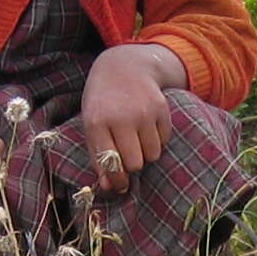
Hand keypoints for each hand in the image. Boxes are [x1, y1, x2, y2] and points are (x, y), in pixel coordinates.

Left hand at [81, 44, 181, 195]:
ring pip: (152, 155)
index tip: (120, 185)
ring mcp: (144, 112)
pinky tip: (146, 125)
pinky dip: (157, 139)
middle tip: (128, 154)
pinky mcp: (162, 109)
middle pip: (135, 164)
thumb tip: (109, 188)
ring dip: (146, 152)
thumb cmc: (103, 102)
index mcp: (97, 123)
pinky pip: (164, 141)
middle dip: (132, 165)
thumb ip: (98, 156)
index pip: (110, 164)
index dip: (117, 180)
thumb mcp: (92, 125)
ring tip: (136, 138)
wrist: (123, 67)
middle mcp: (121, 118)